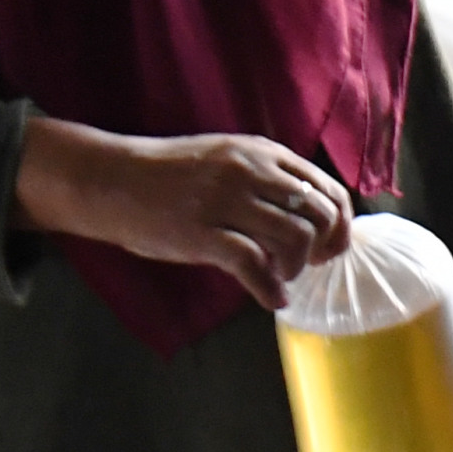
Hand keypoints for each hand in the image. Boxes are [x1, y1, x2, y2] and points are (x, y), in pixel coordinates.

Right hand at [13, 120, 353, 307]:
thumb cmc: (170, 175)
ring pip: (295, 239)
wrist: (112, 179)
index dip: (340, 224)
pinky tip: (271, 298)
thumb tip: (310, 217)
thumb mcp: (228, 159)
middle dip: (324, 247)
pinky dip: (270, 289)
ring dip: (296, 268)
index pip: (328, 189)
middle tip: (310, 265)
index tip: (332, 246)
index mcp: (262, 153)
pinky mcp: (202, 233)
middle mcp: (251, 172)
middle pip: (319, 215)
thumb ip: (267, 180)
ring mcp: (226, 201)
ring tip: (280, 277)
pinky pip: (255, 265)